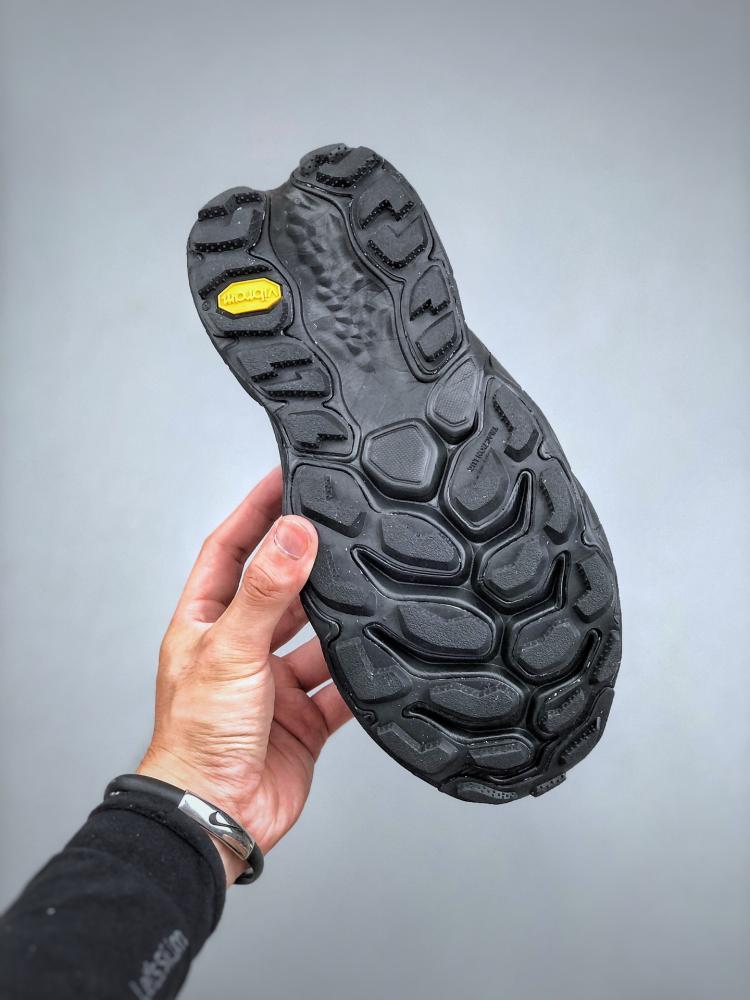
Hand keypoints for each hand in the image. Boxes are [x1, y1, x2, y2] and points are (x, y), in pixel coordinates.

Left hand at [137, 467, 350, 883]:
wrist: (216, 817)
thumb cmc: (197, 739)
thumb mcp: (231, 651)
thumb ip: (266, 590)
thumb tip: (294, 533)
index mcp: (206, 623)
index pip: (231, 548)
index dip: (256, 511)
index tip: (285, 477)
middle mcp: (240, 648)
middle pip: (280, 589)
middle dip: (310, 563)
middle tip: (344, 527)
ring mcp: (273, 683)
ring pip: (316, 637)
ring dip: (340, 621)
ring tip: (371, 591)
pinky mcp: (303, 717)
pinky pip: (340, 686)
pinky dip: (360, 675)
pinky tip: (381, 658)